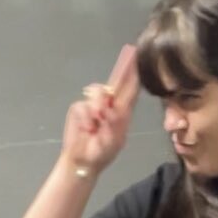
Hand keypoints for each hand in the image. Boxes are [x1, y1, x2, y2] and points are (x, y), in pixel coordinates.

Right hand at [61, 44, 139, 173]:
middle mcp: (109, 105)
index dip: (134, 76)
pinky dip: (86, 118)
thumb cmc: (102, 152)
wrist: (83, 161)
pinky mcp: (79, 109)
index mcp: (122, 113)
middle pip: (114, 85)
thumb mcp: (114, 140)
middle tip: (131, 56)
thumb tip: (111, 108)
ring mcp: (93, 106)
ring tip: (98, 121)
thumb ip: (115, 123)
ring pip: (98, 91)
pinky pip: (83, 105)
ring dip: (99, 104)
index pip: (130, 92)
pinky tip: (87, 129)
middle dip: (122, 72)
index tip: (139, 60)